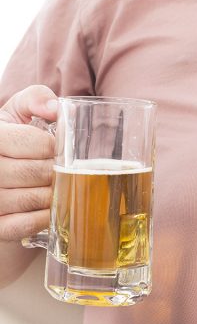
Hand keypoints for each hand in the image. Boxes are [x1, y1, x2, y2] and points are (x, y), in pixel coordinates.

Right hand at [0, 85, 57, 242]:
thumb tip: (55, 108)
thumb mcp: (16, 114)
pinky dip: (44, 218)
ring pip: (35, 199)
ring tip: (54, 188)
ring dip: (54, 195)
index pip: (39, 144)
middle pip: (39, 173)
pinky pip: (26, 224)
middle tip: (59, 172)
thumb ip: (35, 99)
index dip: (55, 149)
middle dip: (56, 173)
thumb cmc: (10, 141)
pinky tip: (48, 209)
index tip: (55, 151)